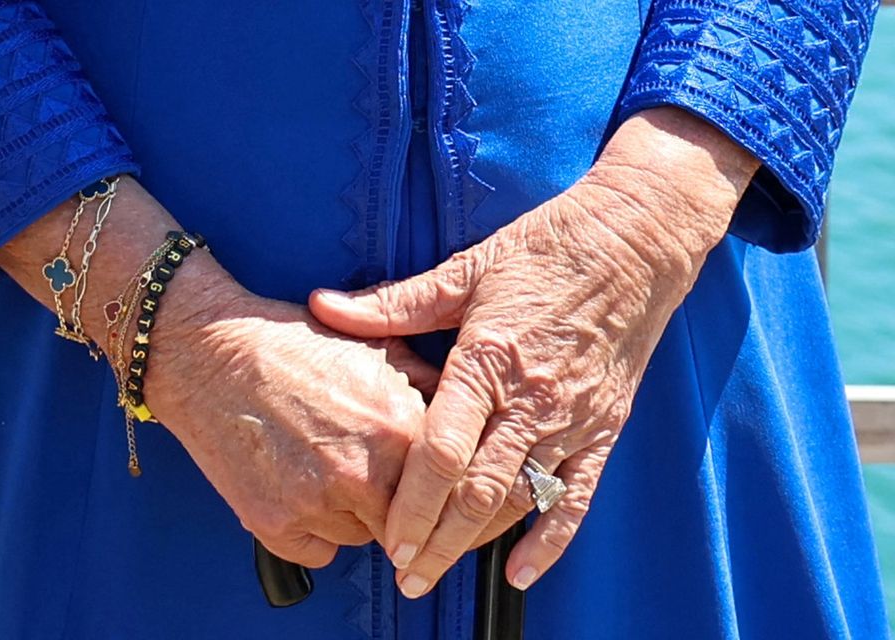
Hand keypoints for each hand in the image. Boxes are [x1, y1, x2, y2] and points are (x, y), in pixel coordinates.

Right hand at [146, 289, 439, 567]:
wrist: (210, 353)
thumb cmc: (288, 346)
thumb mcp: (375, 348)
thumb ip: (426, 388)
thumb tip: (462, 416)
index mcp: (398, 428)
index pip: (447, 486)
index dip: (438, 484)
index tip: (431, 488)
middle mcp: (362, 472)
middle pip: (409, 521)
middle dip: (398, 502)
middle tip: (375, 477)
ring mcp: (316, 503)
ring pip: (363, 538)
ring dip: (353, 515)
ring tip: (326, 468)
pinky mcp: (275, 524)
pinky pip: (317, 552)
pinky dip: (312, 531)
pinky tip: (300, 489)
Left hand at [309, 108, 758, 594]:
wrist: (636, 240)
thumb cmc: (546, 249)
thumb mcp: (467, 269)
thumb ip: (394, 302)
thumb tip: (325, 306)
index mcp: (488, 358)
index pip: (442, 450)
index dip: (411, 503)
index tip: (385, 538)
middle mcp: (530, 399)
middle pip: (476, 489)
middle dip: (437, 540)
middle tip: (405, 575)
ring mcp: (571, 417)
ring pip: (521, 499)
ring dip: (479, 544)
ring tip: (440, 572)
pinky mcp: (604, 426)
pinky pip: (578, 495)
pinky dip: (552, 539)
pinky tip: (522, 571)